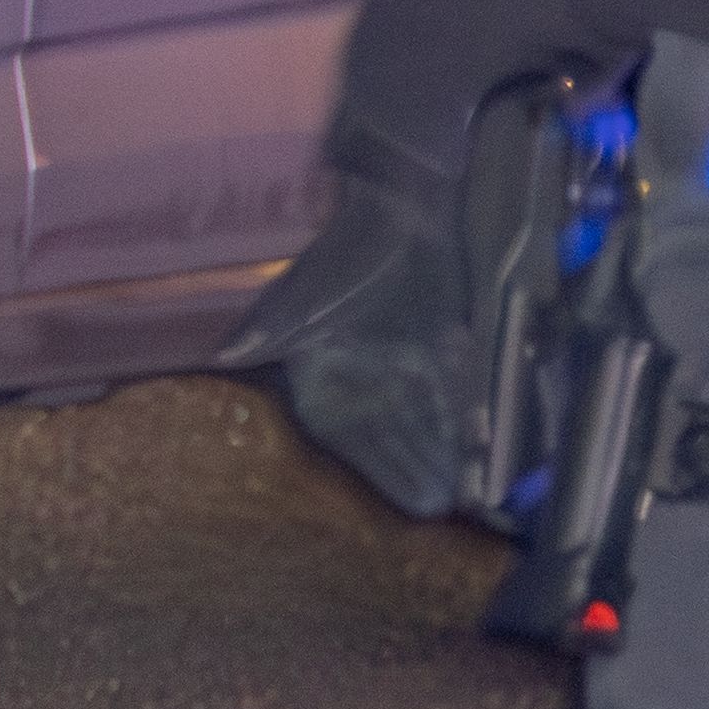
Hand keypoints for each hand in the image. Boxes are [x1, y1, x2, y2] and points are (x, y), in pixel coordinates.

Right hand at [227, 139, 488, 518]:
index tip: (421, 503)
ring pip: (424, 417)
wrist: (398, 202)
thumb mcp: (308, 290)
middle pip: (394, 433)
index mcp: (324, 369)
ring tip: (471, 489)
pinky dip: (467, 414)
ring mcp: (400, 360)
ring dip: (445, 451)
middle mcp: (361, 374)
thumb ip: (273, 326)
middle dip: (422, 469)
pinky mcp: (436, 343)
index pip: (355, 433)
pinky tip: (485, 441)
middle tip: (451, 506)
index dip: (387, 471)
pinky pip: (452, 388)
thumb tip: (224, 354)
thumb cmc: (348, 248)